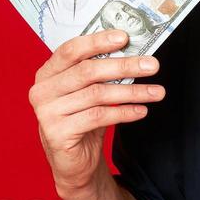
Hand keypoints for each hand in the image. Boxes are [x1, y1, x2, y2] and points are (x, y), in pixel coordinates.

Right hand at [28, 30, 165, 195]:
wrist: (72, 161)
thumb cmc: (82, 120)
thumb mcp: (88, 93)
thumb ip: (101, 73)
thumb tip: (134, 53)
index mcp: (48, 73)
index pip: (71, 50)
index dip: (98, 41)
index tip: (125, 37)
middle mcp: (43, 90)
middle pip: (88, 71)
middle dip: (125, 66)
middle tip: (152, 66)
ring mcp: (47, 112)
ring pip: (97, 94)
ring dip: (132, 91)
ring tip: (156, 92)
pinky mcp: (57, 133)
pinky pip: (97, 116)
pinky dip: (124, 112)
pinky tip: (141, 110)